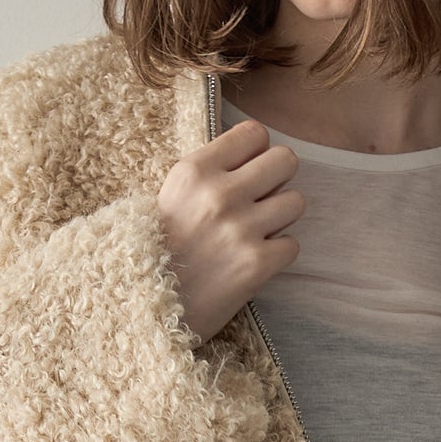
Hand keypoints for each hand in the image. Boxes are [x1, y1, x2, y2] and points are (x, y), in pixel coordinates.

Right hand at [157, 118, 302, 341]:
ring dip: (280, 219)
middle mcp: (219, 194)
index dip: (257, 153)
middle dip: (278, 180)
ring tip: (255, 233)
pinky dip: (277, 254)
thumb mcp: (173, 195)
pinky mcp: (256, 264)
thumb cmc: (157, 249)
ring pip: (295, 202)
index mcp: (194, 170)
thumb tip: (258, 154)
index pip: (255, 133)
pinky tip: (253, 261)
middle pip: (286, 160)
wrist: (145, 307)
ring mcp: (240, 229)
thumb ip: (211, 171)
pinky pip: (293, 245)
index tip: (247, 172)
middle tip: (260, 201)